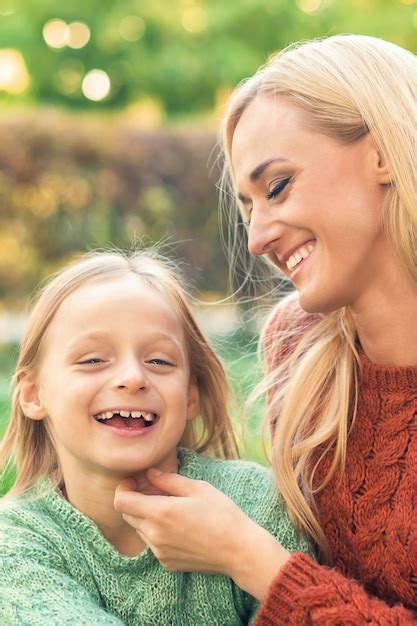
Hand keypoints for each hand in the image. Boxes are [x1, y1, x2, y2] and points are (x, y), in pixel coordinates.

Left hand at [114, 469, 290, 599]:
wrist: (239, 550)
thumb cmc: (222, 514)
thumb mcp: (198, 488)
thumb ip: (168, 480)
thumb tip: (149, 473)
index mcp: (160, 512)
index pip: (121, 501)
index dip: (124, 489)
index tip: (135, 482)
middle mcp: (154, 534)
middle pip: (127, 515)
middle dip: (136, 501)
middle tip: (156, 492)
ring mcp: (159, 552)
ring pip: (139, 529)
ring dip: (146, 517)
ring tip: (171, 509)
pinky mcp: (166, 563)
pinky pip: (152, 544)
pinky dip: (158, 532)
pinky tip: (180, 527)